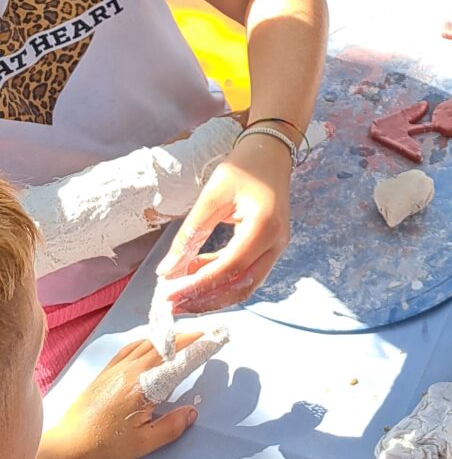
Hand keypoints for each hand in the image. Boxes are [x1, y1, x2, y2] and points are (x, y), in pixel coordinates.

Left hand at [42, 339, 198, 458]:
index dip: (197, 348)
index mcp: (143, 384)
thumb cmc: (105, 447)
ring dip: (167, 338)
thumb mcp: (143, 443)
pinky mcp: (105, 371)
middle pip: (164, 346)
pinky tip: (150, 346)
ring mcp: (116, 368)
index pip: (177, 361)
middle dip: (186, 338)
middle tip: (204, 335)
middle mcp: (131, 369)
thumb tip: (192, 411)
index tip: (214, 338)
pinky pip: (130, 348)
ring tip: (181, 339)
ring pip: (147, 343)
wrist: (68, 446)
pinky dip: (146, 342)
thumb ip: (170, 426)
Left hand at [155, 134, 292, 314]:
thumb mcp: (211, 196)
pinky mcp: (270, 248)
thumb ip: (189, 234)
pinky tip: (196, 275)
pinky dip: (221, 281)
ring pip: (245, 285)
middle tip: (172, 304)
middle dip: (205, 300)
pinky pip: (247, 274)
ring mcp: (277, 247)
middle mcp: (276, 242)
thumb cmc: (242, 168)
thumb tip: (166, 271)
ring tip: (181, 296)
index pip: (230, 267)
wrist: (270, 153)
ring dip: (213, 296)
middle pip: (241, 285)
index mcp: (264, 225)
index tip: (168, 295)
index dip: (198, 285)